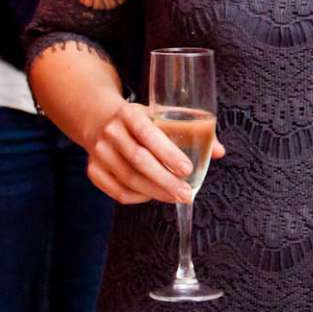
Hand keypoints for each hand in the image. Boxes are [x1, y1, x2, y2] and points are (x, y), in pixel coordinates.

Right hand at [82, 100, 223, 204]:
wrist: (98, 119)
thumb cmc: (139, 120)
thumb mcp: (159, 115)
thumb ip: (190, 130)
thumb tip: (219, 151)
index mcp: (129, 113)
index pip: (147, 132)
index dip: (167, 152)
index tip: (187, 169)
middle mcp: (111, 132)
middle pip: (138, 160)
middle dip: (165, 181)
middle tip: (187, 194)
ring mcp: (99, 152)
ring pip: (129, 179)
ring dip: (155, 192)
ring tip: (177, 197)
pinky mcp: (93, 171)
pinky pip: (117, 192)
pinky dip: (138, 197)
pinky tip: (153, 195)